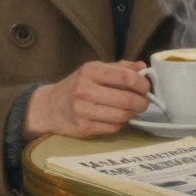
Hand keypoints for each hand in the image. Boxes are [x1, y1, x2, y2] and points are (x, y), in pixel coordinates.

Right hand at [23, 60, 149, 139]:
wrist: (49, 107)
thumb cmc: (77, 86)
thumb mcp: (95, 70)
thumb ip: (120, 68)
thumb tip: (142, 67)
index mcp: (91, 71)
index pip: (125, 77)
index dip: (142, 84)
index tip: (146, 88)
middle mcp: (85, 89)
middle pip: (126, 99)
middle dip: (142, 102)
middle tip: (144, 103)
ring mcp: (82, 110)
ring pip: (122, 116)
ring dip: (132, 114)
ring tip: (131, 110)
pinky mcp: (83, 128)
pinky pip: (113, 128)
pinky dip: (120, 124)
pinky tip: (117, 119)